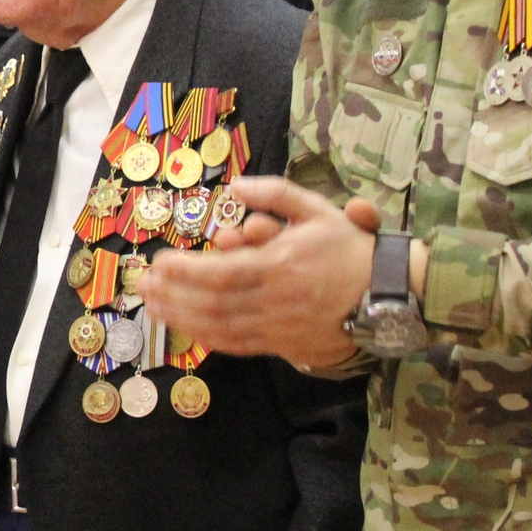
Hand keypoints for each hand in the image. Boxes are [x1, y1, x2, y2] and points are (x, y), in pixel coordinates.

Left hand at [138, 179, 400, 369]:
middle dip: (172, 295)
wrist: (387, 295)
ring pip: (220, 328)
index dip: (185, 271)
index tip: (159, 262)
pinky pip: (236, 345)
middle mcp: (276, 300)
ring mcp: (278, 327)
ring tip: (153, 305)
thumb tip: (236, 185)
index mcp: (282, 266)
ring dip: (181, 317)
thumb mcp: (317, 210)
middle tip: (144, 285)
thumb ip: (275, 194)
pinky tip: (186, 325)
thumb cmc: (348, 250)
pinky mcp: (282, 345)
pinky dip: (206, 336)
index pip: (221, 272)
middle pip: (212, 303)